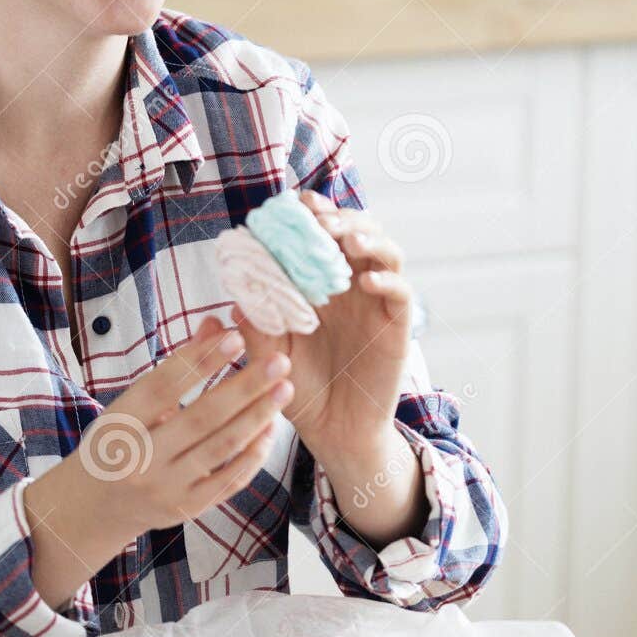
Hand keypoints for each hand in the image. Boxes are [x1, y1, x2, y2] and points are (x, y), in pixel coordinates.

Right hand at [78, 314, 294, 537]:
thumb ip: (175, 367)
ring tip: (284, 389)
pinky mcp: (186, 508)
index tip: (235, 336)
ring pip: (221, 447)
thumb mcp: (132, 403)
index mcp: (120, 423)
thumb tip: (214, 324)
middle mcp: (141, 457)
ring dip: (258, 416)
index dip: (200, 360)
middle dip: (245, 387)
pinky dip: (254, 453)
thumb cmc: (118, 441)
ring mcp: (165, 487)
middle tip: (278, 361)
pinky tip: (270, 427)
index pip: (163, 386)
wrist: (97, 506)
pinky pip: (229, 480)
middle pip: (201, 417)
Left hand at [228, 190, 412, 468]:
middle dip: (339, 218)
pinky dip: (387, 281)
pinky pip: (402, 293)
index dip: (311, 214)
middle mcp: (351, 286)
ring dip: (368, 238)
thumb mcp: (268, 356)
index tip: (292, 204)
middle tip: (319, 220)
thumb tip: (234, 296)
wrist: (332, 432)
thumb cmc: (300, 390)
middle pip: (358, 231)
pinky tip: (365, 282)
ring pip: (386, 252)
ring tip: (346, 241)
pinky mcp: (397, 326)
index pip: (321, 234)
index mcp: (320, 283)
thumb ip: (255, 327)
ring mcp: (377, 303)